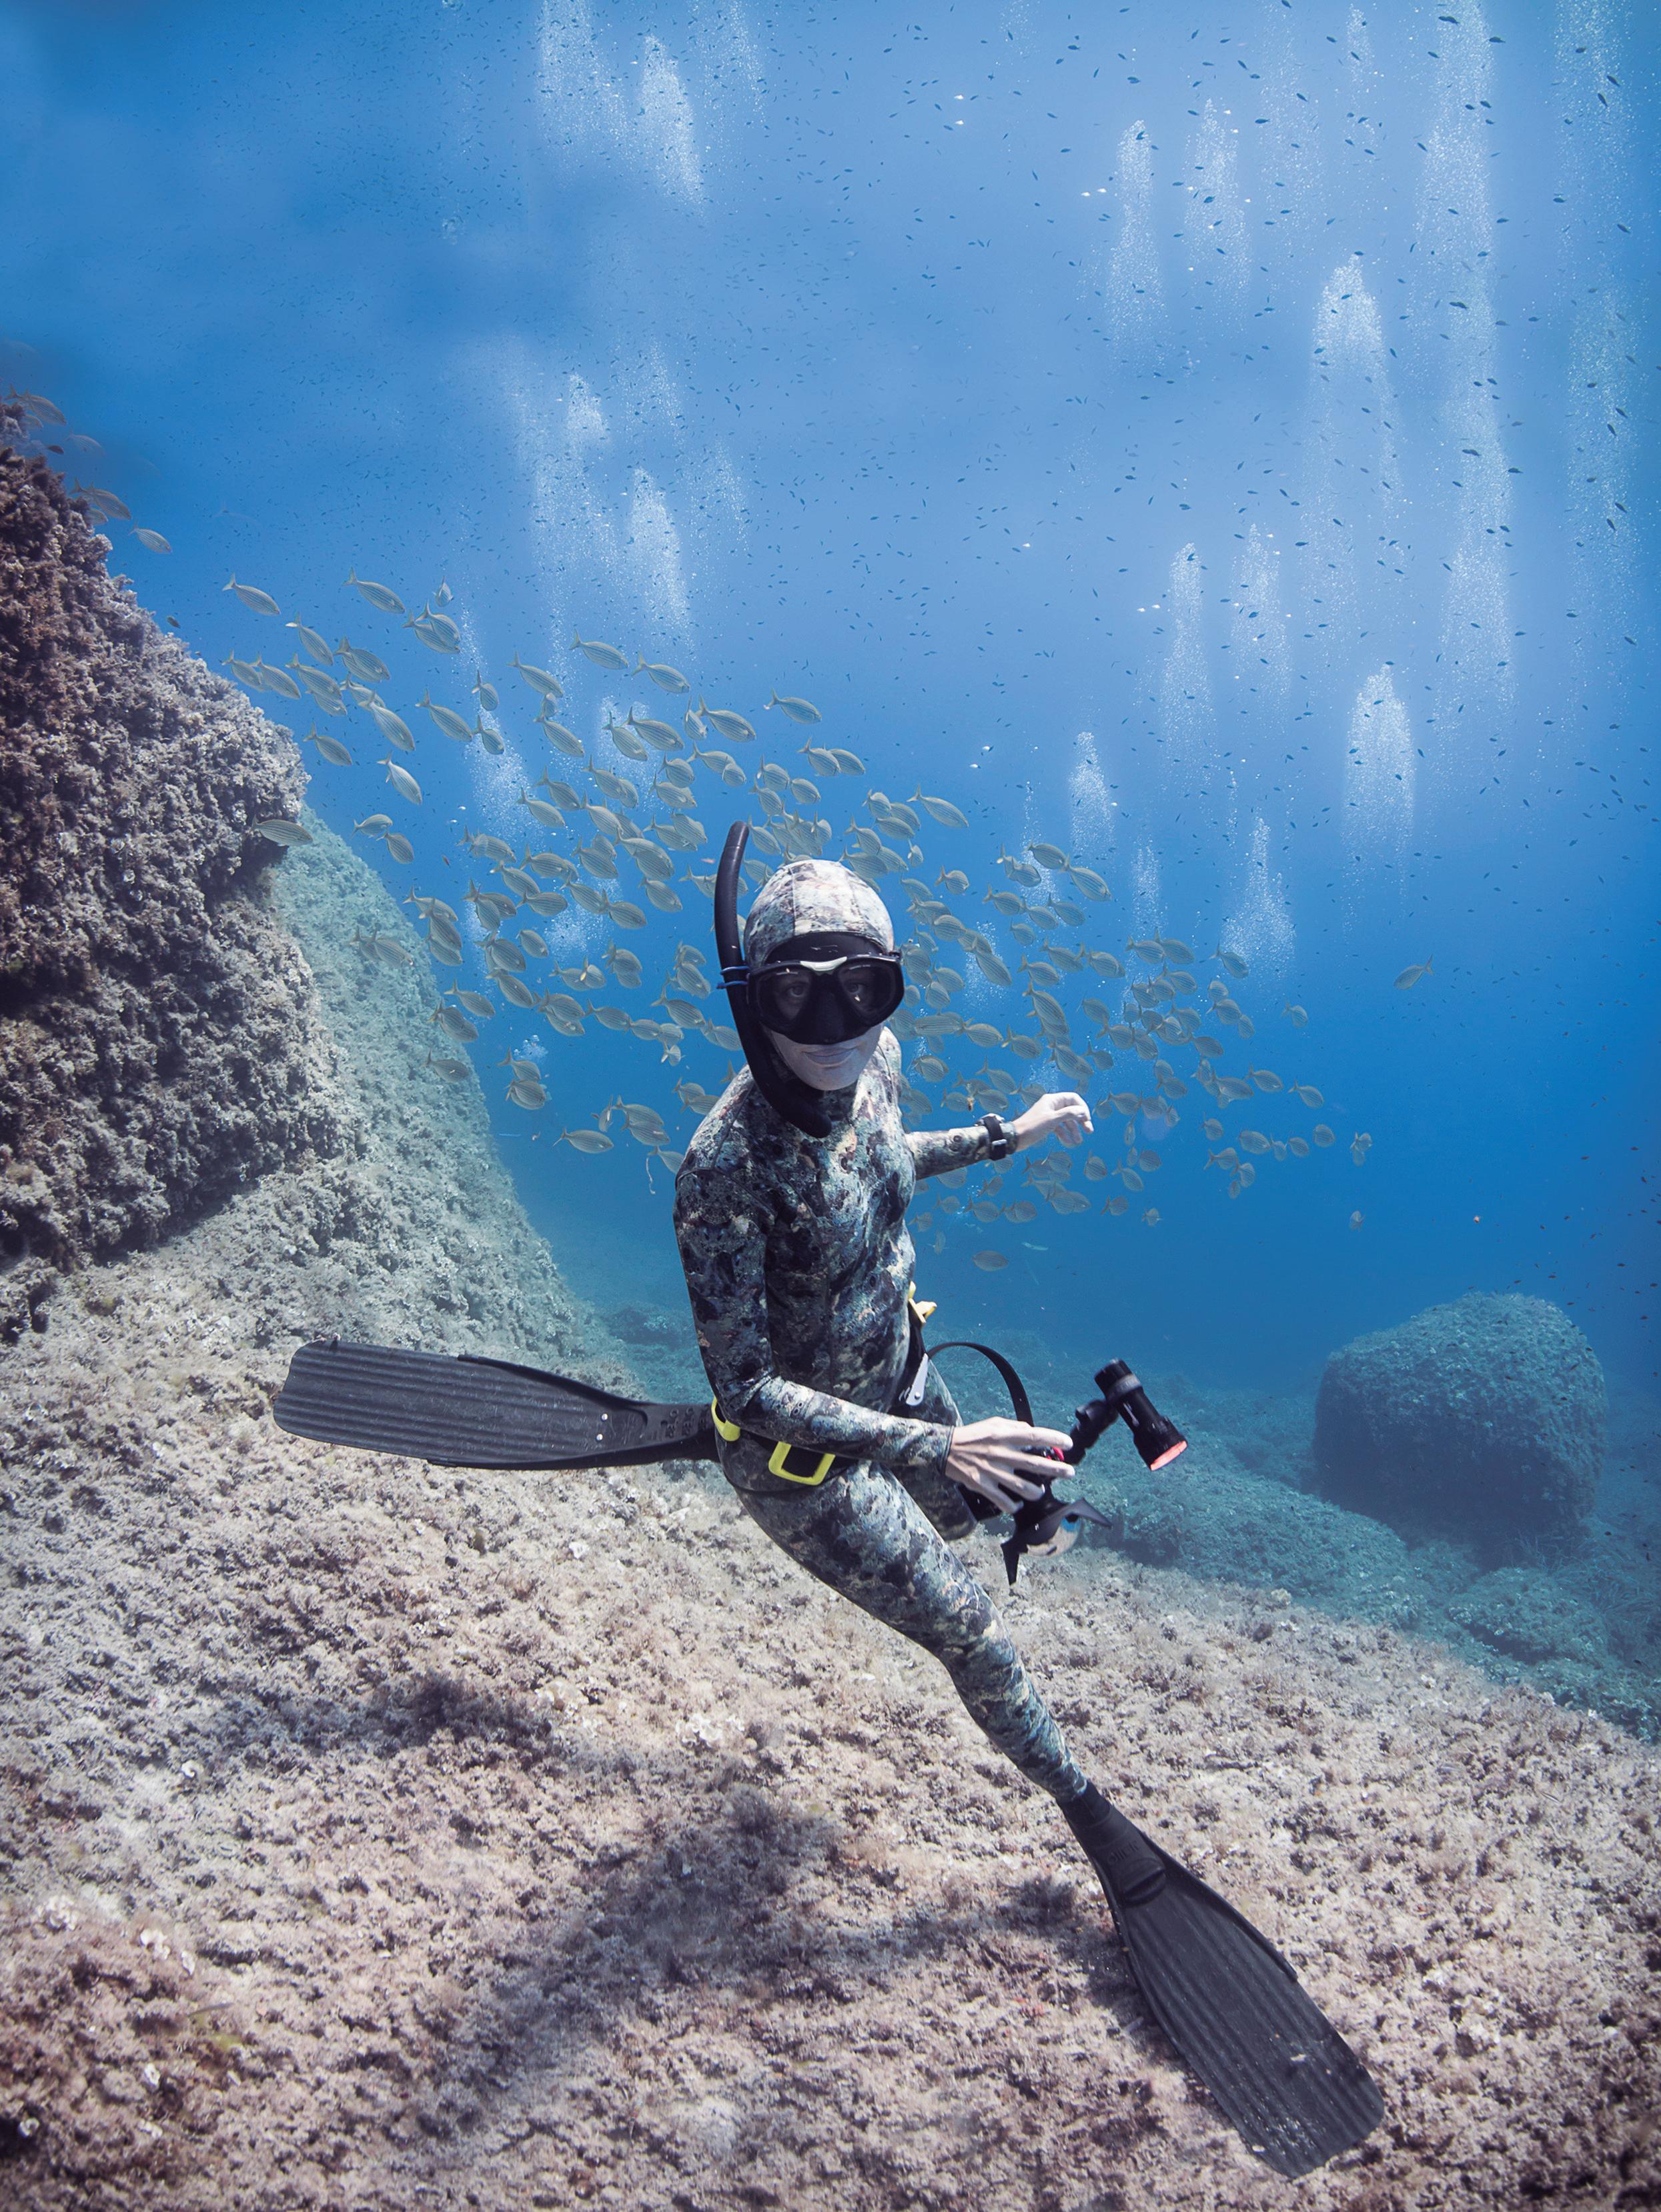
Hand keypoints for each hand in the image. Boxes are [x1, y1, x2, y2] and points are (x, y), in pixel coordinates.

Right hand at [946, 1418, 1073, 1514]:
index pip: (1033, 1436)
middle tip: (1070, 1473)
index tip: (1068, 1444)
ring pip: (1021, 1486)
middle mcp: (1000, 1453)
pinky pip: (1002, 1500)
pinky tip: (1017, 1505)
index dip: (1053, 1439)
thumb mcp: (993, 1423)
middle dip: (1055, 1469)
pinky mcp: (982, 1485)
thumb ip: (1013, 1427)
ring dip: (1035, 1491)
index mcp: (1003, 1435)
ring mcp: (992, 1471)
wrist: (945, 1449)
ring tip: (1041, 1491)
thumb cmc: (972, 1435)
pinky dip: (1012, 1505)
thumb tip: (1031, 1431)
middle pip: (1033, 1463)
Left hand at [1010, 1091, 1091, 1152]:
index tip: (1087, 1120)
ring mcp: (1049, 1115)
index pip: (1074, 1099)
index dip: (1082, 1108)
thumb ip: (1068, 1114)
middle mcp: (1052, 1106)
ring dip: (1073, 1130)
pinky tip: (1068, 1142)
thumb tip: (1082, 1111)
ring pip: (1066, 1121)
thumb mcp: (1052, 1120)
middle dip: (1080, 1121)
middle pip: (1072, 1110)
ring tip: (1078, 1141)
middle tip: (1089, 1131)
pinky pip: (1059, 1128)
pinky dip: (1065, 1134)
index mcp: (1053, 1100)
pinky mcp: (1046, 1125)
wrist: (1015, 1137)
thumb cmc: (1032, 1127)